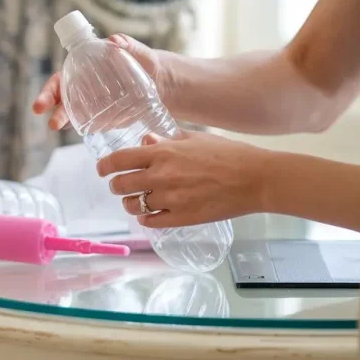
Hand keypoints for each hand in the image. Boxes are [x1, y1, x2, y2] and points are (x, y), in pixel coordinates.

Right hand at [32, 34, 170, 129]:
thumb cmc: (146, 62)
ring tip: (56, 127)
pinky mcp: (104, 119)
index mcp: (85, 69)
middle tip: (50, 122)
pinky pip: (89, 125)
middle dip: (52, 110)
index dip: (48, 91)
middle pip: (61, 100)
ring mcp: (92, 105)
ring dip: (63, 121)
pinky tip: (81, 132)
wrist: (162, 82)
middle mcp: (83, 89)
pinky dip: (83, 129)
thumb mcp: (138, 52)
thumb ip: (127, 45)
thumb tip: (114, 41)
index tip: (40, 104)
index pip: (60, 80)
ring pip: (72, 115)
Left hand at [98, 131, 270, 227]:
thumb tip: (146, 142)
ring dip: (131, 203)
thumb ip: (166, 141)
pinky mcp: (181, 218)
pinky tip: (151, 214)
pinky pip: (151, 221)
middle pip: (121, 185)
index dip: (105, 166)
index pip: (120, 160)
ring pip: (133, 205)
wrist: (256, 179)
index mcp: (163, 153)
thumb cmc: (230, 154)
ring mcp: (170, 199)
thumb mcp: (195, 138)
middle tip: (120, 186)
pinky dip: (147, 218)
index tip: (102, 169)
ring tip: (137, 200)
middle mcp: (161, 176)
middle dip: (117, 186)